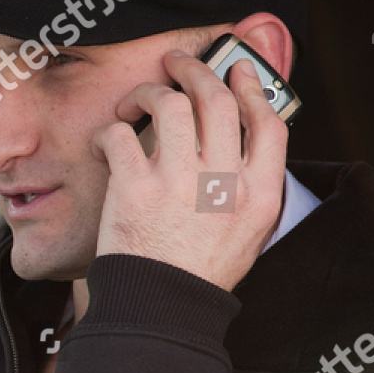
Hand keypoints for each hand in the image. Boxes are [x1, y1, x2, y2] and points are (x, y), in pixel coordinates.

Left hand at [92, 50, 287, 290]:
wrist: (160, 310)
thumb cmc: (198, 275)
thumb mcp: (249, 234)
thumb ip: (249, 189)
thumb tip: (241, 145)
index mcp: (259, 193)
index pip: (268, 121)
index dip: (251, 87)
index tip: (237, 70)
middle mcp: (225, 181)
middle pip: (217, 99)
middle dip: (196, 70)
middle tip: (177, 62)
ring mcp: (180, 182)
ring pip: (170, 103)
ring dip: (149, 91)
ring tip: (134, 101)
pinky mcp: (136, 188)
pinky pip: (121, 135)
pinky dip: (109, 130)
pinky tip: (105, 141)